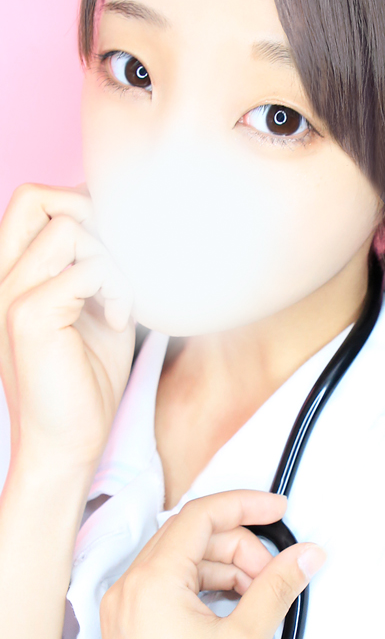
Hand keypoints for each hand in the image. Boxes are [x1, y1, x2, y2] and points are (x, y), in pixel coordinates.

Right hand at [0, 181, 134, 471]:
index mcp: (10, 272)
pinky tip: (119, 321)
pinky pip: (89, 268)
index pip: (32, 200)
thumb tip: (119, 216)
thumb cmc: (87, 374)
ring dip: (112, 259)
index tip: (112, 246)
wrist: (68, 441)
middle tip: (112, 260)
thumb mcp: (93, 304)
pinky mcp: (29, 316)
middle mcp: (0, 277)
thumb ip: (94, 260)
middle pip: (34, 196)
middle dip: (87, 213)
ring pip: (70, 229)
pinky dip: (118, 289)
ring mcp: (8, 294)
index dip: (79, 203)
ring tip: (118, 301)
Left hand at [99, 489, 326, 638]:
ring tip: (259, 596)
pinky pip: (172, 586)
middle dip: (240, 546)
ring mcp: (127, 607)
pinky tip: (235, 609)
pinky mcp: (131, 626)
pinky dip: (207, 588)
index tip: (277, 510)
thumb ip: (277, 588)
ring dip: (226, 568)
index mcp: (151, 581)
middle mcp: (131, 587)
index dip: (244, 505)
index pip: (201, 515)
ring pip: (184, 561)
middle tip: (275, 570)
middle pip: (194, 536)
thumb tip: (305, 556)